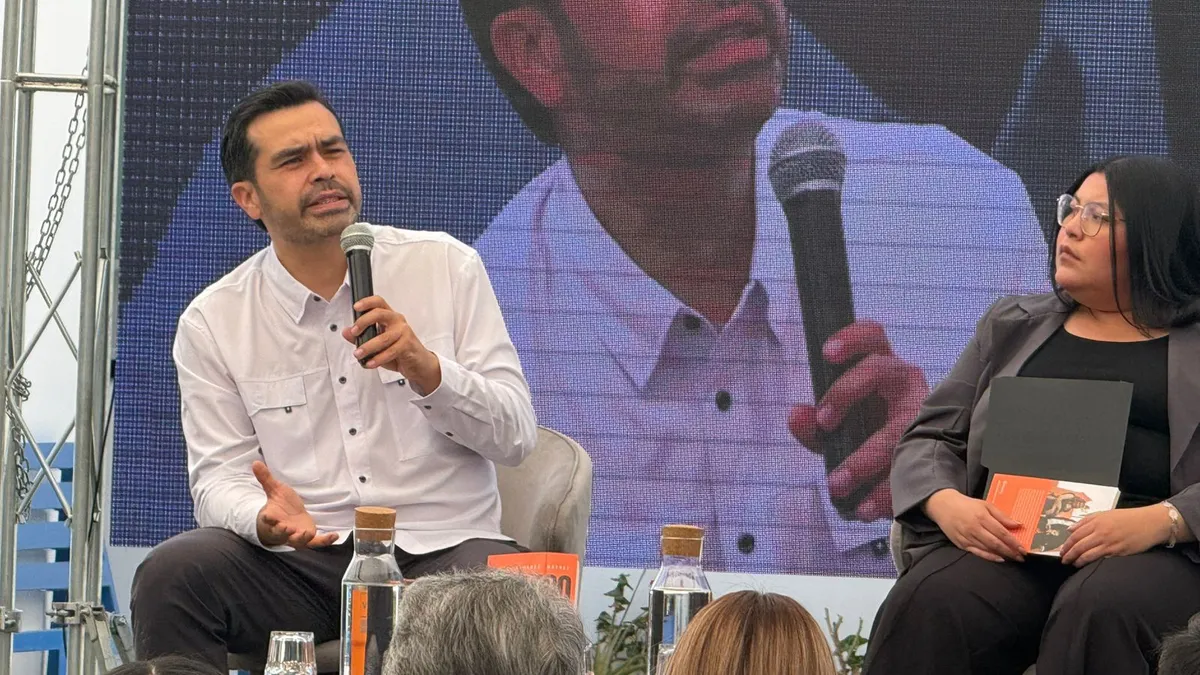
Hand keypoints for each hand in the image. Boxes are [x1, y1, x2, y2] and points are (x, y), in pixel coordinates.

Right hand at [253, 461, 337, 547]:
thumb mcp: (274, 491)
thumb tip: (255, 462)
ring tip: (308, 533)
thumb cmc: (278, 506)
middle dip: (283, 532)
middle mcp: (281, 530)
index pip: (268, 519)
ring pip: (296, 541)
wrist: (285, 521)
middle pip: (280, 534)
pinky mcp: (307, 538)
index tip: (268, 515)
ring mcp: (294, 536)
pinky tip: (334, 535)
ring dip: (301, 538)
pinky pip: (315, 543)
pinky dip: (324, 541)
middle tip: (287, 527)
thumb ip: (266, 478)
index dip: (268, 518)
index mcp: (272, 518)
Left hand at [342, 296, 440, 392]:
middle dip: (364, 322)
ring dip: (368, 347)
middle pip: (380, 313)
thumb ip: (361, 338)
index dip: (367, 302)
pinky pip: (390, 351)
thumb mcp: (377, 345)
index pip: (379, 302)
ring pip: (383, 337)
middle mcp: (397, 321)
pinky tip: (370, 363)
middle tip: (354, 332)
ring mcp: (404, 332)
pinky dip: (378, 359)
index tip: (355, 307)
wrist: (418, 364)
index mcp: (390, 317)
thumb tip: (346, 332)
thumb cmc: (399, 351)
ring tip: (358, 354)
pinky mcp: (407, 345)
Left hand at [788, 321, 928, 520]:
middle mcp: (904, 382)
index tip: (827, 354)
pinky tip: (863, 509)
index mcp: (881, 368)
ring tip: (837, 484)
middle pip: (877, 369)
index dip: (852, 338)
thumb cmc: (867, 437)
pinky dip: (882, 493)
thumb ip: (813, 426)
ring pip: (895, 426)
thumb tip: (798, 415)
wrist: (906, 472)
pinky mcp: (931, 449)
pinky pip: (908, 468)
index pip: (872, 337)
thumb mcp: (835, 432)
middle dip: (846, 392)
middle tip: (824, 422)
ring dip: (863, 458)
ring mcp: (921, 413)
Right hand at [924, 489, 1025, 562]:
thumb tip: (1018, 524)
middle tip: (1021, 557)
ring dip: (1002, 555)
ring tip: (1013, 558)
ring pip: (988, 549)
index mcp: (982, 516)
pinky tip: (999, 559)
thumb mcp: (985, 505)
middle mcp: (974, 528)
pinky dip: (989, 557)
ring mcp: (967, 537)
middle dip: (1011, 551)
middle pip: (996, 543)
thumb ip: (1002, 515)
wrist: (943, 506)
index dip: (1014, 542)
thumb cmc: (966, 505)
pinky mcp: (961, 544)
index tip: (1023, 548)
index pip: (1002, 532)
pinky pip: (977, 553)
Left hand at [1059, 506, 1172, 567]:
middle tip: (1063, 559)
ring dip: (1077, 560)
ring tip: (1072, 564)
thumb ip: (1087, 521)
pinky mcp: (1118, 551)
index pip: (1075, 535)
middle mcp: (1101, 532)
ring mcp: (1109, 542)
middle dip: (1068, 554)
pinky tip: (1086, 565)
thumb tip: (1070, 529)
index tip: (1061, 550)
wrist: (1151, 522)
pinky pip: (1100, 558)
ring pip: (1087, 553)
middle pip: (1079, 545)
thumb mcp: (1106, 514)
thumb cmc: (1130, 518)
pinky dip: (1090, 562)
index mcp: (1097, 521)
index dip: (1066, 544)